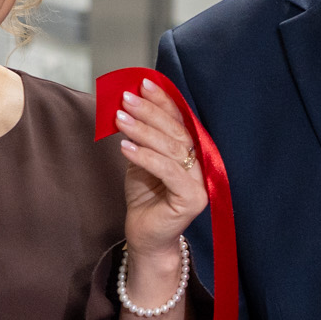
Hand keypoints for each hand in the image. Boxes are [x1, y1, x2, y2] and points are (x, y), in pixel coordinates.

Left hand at [115, 80, 207, 270]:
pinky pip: (167, 171)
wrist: (145, 236)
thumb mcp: (141, 160)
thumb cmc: (145, 198)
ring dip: (143, 130)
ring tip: (120, 118)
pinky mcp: (192, 199)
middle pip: (177, 131)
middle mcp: (200, 164)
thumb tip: (127, 104)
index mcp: (190, 152)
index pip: (179, 120)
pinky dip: (145, 157)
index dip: (163, 100)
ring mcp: (199, 183)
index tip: (143, 83)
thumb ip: (141, 136)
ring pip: (171, 149)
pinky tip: (125, 146)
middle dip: (150, 112)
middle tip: (127, 98)